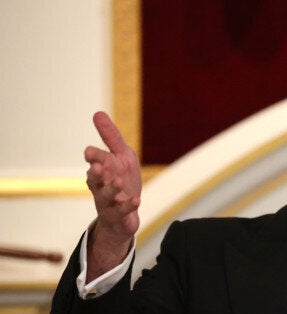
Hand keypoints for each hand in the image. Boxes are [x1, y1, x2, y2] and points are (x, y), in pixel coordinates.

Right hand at [84, 112, 140, 280]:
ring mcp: (108, 202)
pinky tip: (136, 200)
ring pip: (105, 196)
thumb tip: (97, 113)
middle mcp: (100, 185)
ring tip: (119, 182)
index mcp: (101, 169)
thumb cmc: (123, 180)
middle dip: (96, 173)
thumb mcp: (121, 156)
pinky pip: (121, 212)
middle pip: (96, 179)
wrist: (126, 213)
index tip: (91, 153)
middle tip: (98, 168)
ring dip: (111, 189)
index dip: (94, 157)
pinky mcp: (117, 216)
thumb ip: (111, 137)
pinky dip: (128, 206)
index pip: (95, 161)